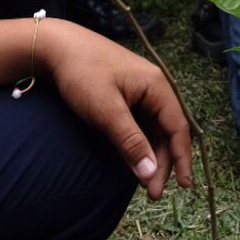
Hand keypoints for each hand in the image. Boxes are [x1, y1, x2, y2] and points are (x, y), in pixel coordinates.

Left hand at [41, 19, 194, 200]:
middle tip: (154, 193)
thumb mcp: (107, 111)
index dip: (182, 158)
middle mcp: (154, 87)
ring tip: (145, 182)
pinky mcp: (126, 94)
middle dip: (164, 162)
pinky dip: (140, 143)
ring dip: (152, 155)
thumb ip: (131, 142)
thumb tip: (151, 173)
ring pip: (154, 129)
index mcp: (157, 86)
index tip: (184, 186)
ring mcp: (140, 91)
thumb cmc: (82, 74)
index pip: (178, 128)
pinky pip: (141, 123)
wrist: (56, 47)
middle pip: (168, 131)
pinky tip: (135, 159)